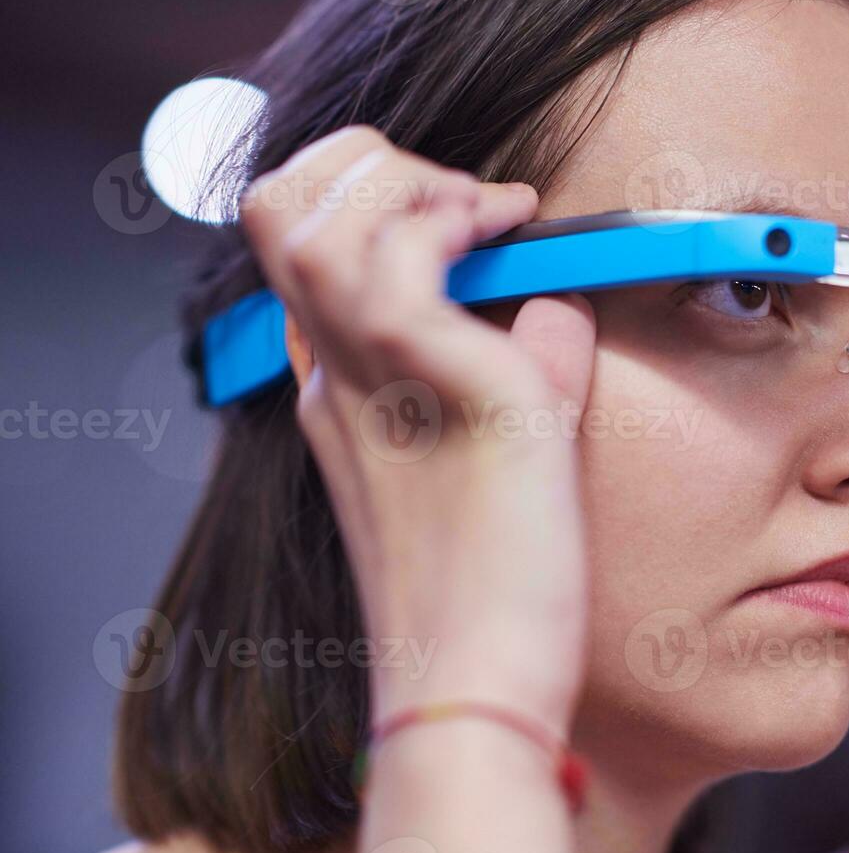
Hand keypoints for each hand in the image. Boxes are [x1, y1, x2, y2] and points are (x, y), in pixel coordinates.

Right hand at [239, 126, 595, 725]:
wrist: (478, 690)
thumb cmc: (496, 596)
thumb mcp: (500, 460)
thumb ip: (520, 372)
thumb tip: (559, 304)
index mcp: (342, 395)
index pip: (303, 248)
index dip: (370, 198)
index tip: (465, 214)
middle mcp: (338, 377)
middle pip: (285, 206)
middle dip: (373, 162)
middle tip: (469, 200)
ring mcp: (373, 378)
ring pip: (318, 211)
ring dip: (414, 178)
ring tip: (492, 212)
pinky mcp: (433, 386)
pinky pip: (401, 256)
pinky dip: (452, 213)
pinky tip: (511, 231)